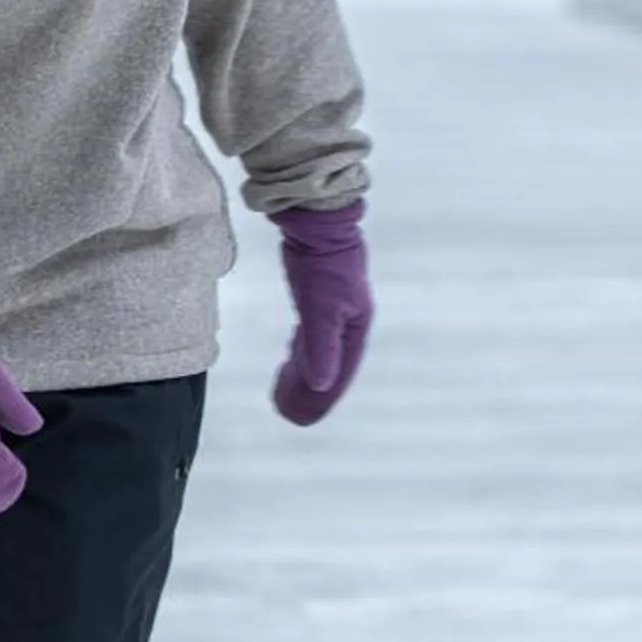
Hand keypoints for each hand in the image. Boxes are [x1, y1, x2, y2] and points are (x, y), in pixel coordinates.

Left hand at [269, 200, 372, 425]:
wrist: (317, 223)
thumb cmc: (323, 266)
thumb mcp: (321, 310)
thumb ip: (321, 348)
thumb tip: (319, 385)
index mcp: (355, 327)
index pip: (340, 373)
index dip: (324, 398)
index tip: (305, 418)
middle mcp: (348, 321)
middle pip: (330, 365)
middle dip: (313, 392)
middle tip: (291, 413)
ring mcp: (334, 309)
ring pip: (320, 350)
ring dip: (306, 373)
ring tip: (286, 391)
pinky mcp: (318, 296)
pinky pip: (311, 334)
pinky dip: (302, 351)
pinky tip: (292, 357)